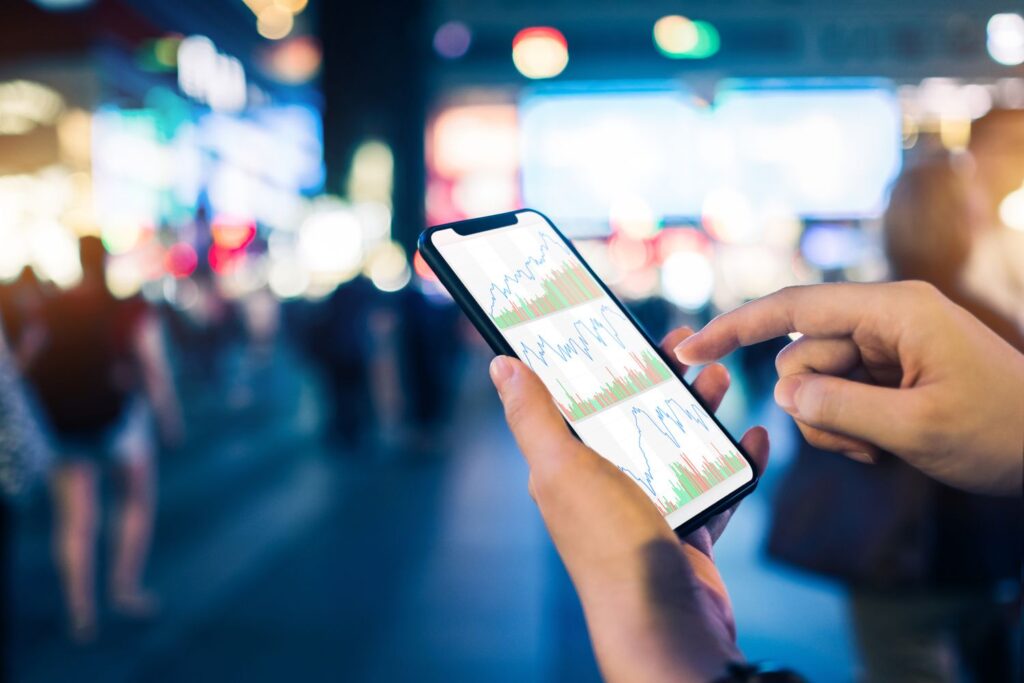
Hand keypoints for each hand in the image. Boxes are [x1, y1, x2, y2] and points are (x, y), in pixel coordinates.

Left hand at [489, 328, 768, 682]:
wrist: (667, 625)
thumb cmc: (611, 546)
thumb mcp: (563, 469)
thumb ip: (534, 417)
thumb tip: (501, 365)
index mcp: (565, 468)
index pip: (577, 400)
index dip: (598, 362)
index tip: (625, 329)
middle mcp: (601, 486)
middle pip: (632, 416)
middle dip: (660, 379)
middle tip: (688, 348)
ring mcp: (646, 509)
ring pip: (675, 445)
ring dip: (700, 412)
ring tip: (722, 381)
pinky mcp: (686, 531)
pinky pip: (713, 486)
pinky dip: (734, 463)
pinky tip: (752, 441)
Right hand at [676, 281, 1023, 495]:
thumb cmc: (1001, 431)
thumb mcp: (918, 427)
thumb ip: (840, 408)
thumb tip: (783, 392)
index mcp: (893, 310)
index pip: (794, 307)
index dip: (736, 327)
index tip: (690, 352)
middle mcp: (883, 320)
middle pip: (801, 355)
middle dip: (813, 403)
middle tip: (858, 440)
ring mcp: (883, 348)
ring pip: (813, 383)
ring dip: (831, 424)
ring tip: (877, 447)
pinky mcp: (885, 374)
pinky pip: (835, 399)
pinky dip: (845, 430)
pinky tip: (882, 447)